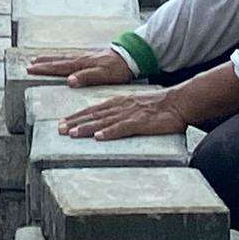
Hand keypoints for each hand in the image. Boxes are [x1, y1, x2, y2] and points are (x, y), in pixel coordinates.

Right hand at [22, 47, 132, 86]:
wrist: (130, 57)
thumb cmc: (118, 69)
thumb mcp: (103, 76)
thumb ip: (86, 77)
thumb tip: (69, 80)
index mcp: (82, 64)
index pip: (59, 66)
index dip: (44, 69)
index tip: (30, 69)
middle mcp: (80, 59)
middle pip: (57, 60)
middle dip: (43, 63)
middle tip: (29, 65)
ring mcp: (84, 57)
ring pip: (62, 57)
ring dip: (49, 59)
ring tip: (37, 60)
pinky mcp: (89, 58)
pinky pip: (69, 57)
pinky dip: (59, 58)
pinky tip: (59, 60)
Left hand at [60, 90, 191, 140]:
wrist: (178, 102)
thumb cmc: (158, 106)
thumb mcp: (135, 106)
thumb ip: (120, 113)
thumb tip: (106, 123)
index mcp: (118, 102)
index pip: (93, 109)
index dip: (77, 116)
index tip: (63, 123)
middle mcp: (120, 106)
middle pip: (94, 115)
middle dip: (75, 122)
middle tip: (59, 130)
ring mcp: (129, 114)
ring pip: (104, 121)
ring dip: (87, 128)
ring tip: (73, 134)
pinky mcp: (140, 122)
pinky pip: (122, 128)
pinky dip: (110, 132)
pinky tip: (99, 137)